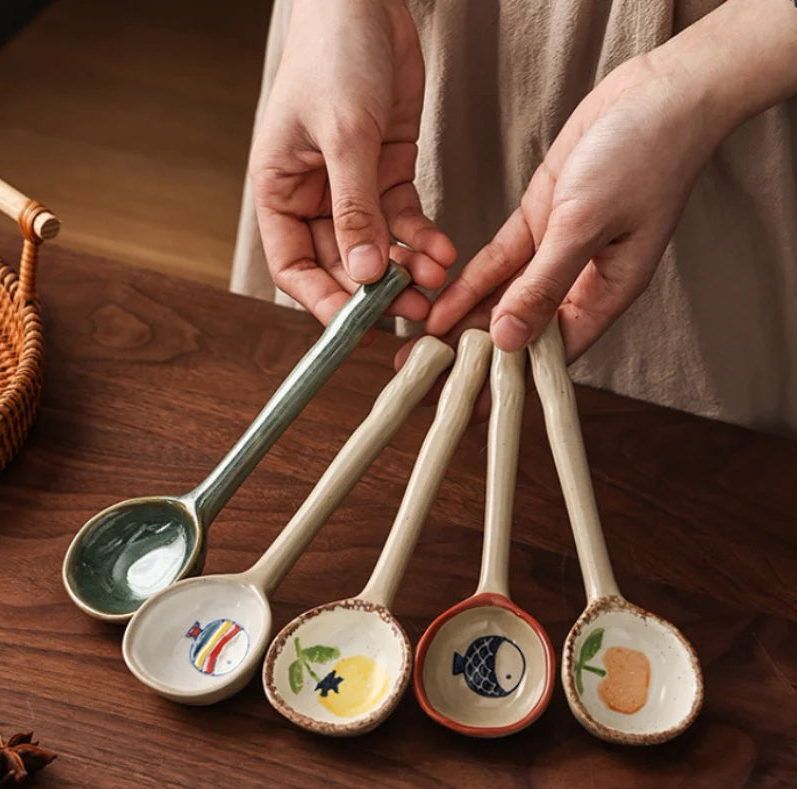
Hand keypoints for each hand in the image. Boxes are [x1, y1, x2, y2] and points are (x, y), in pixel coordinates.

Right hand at [251, 0, 454, 327]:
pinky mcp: (388, 174)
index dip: (321, 300)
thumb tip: (365, 272)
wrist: (365, 0)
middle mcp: (313, 196)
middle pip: (341, 264)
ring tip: (436, 282)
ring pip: (378, 248)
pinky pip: (405, 220)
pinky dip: (423, 239)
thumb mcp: (343, 134)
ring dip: (407, 269)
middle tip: (410, 308)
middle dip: (376, 289)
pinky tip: (443, 252)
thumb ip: (354, 207)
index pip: (292, 266)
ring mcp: (353, 189)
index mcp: (279, 189)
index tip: (355, 323)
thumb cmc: (334, 54)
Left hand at [420, 50, 724, 361]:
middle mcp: (578, 281)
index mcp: (604, 295)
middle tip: (427, 374)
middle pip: (518, 331)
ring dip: (463, 320)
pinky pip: (498, 262)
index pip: (548, 354)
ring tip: (422, 345)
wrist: (659, 94)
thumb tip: (508, 338)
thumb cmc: (644, 158)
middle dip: (472, 354)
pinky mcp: (538, 222)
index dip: (507, 379)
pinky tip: (440, 302)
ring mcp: (555, 252)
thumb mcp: (586, 226)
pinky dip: (470, 281)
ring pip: (501, 299)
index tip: (469, 401)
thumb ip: (544, 284)